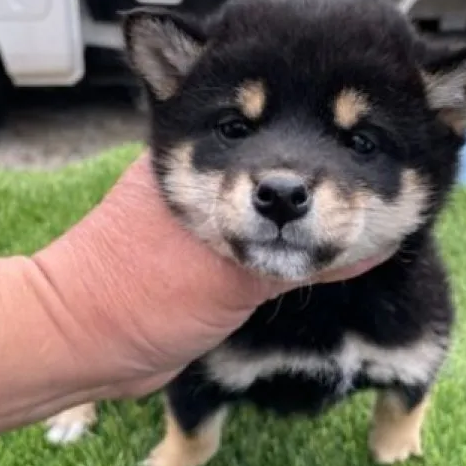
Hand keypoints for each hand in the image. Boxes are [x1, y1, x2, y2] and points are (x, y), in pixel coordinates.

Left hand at [33, 153, 383, 400]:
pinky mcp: (213, 255)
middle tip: (383, 170)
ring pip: (277, 204)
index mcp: (199, 150)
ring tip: (370, 208)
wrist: (82, 348)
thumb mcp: (226, 272)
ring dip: (314, 213)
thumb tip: (376, 241)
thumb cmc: (137, 293)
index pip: (273, 118)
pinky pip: (269, 242)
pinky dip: (300, 247)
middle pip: (283, 162)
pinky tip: (340, 252)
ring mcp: (211, 214)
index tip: (366, 133)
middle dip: (327, 170)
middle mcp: (209, 172)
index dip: (323, 123)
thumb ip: (301, 259)